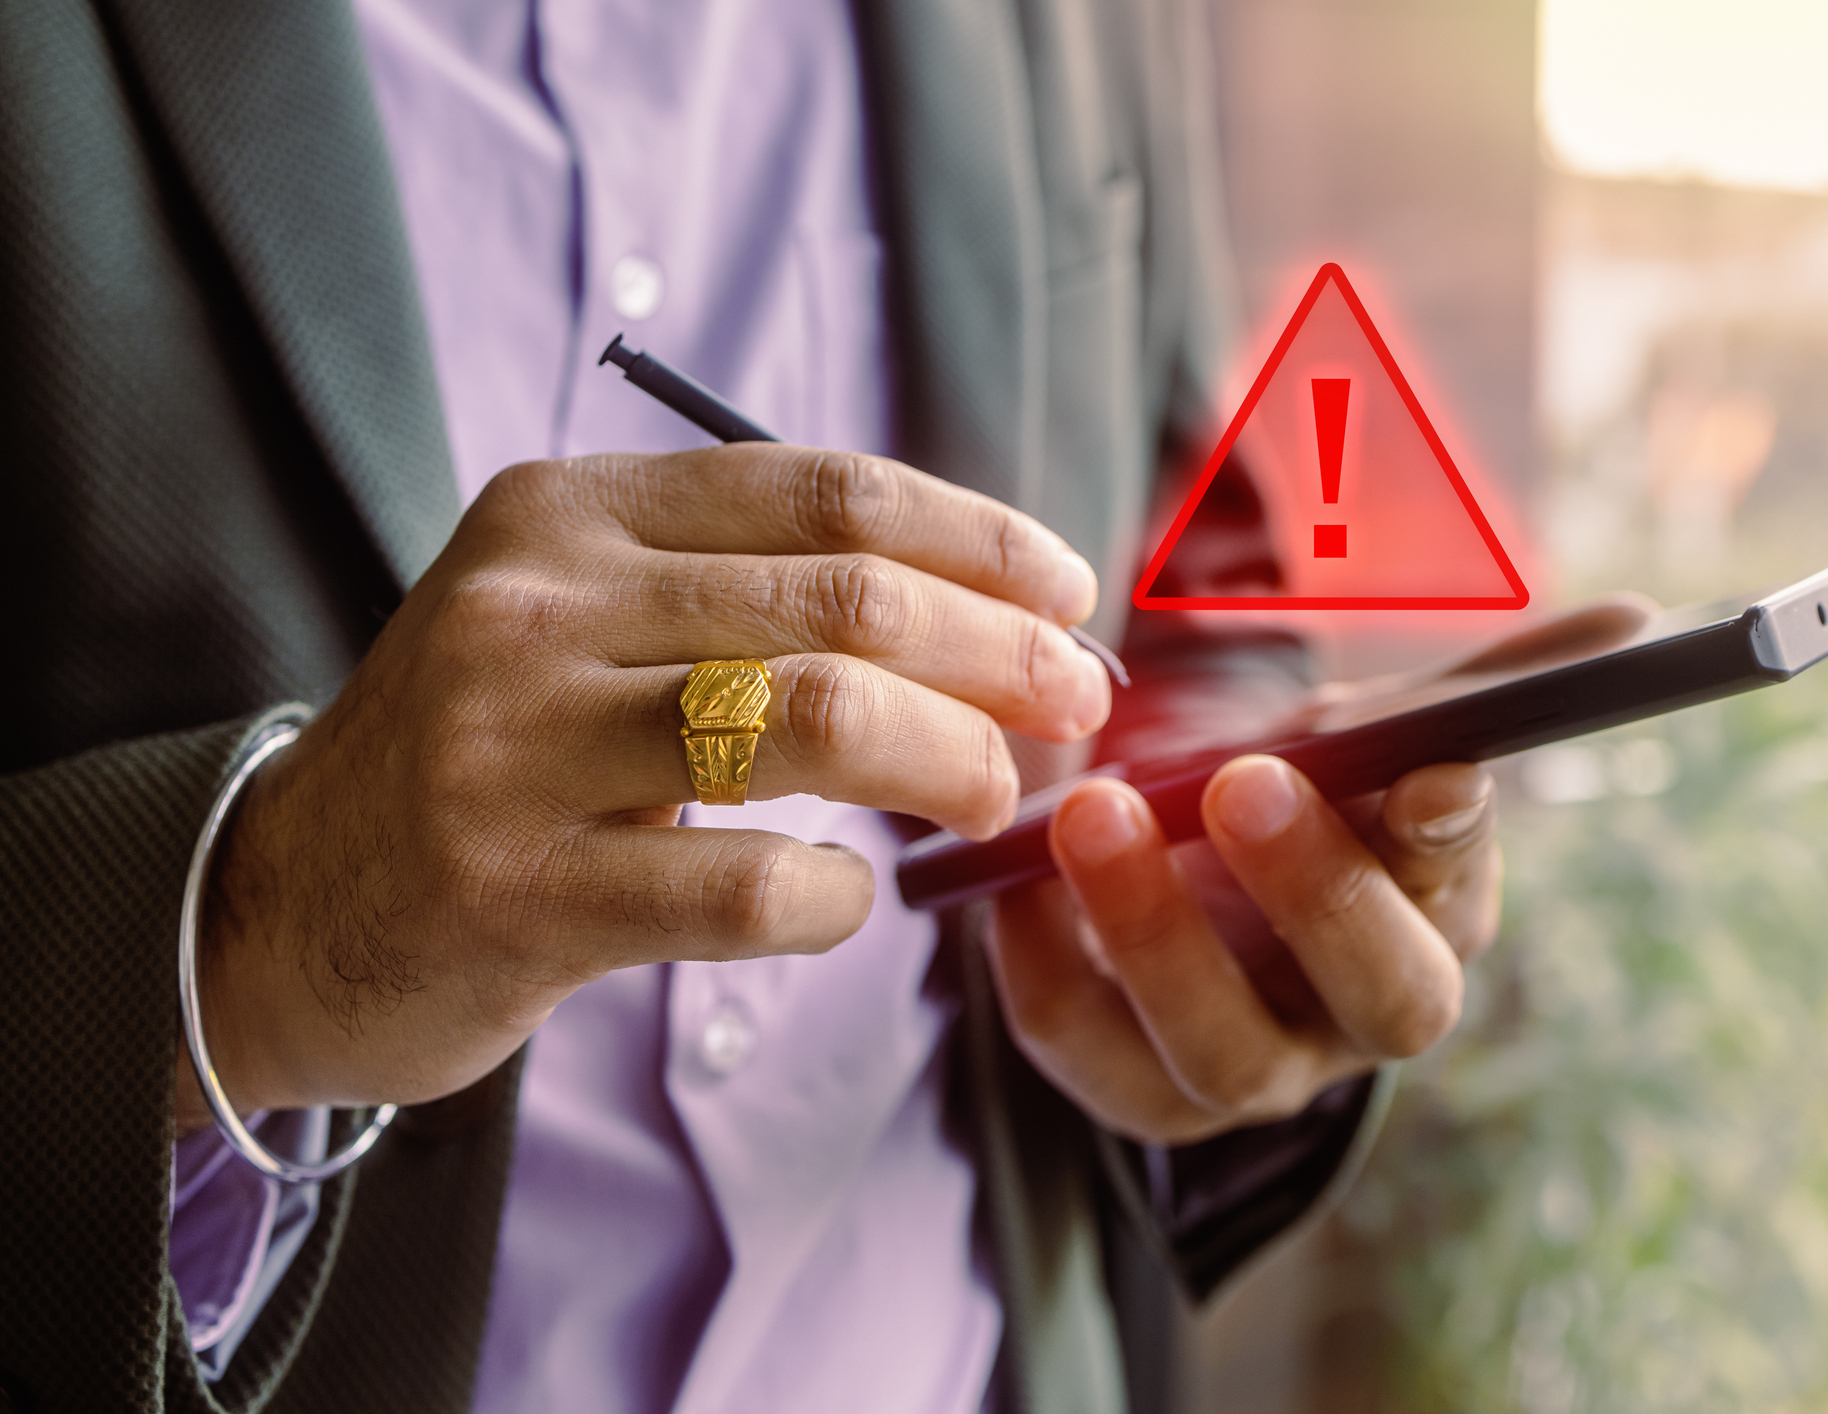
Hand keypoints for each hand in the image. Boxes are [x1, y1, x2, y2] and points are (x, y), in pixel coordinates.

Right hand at [178, 447, 1111, 1125]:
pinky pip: (744, 883)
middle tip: (1074, 705)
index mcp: (567, 510)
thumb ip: (746, 591)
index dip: (976, 538)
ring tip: (991, 794)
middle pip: (845, 600)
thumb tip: (994, 613)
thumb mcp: (583, 619)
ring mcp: (514, 747)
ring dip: (949, 759)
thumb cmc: (494, 755)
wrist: (286, 903)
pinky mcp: (515, 891)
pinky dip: (836, 897)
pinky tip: (849, 898)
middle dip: (999, 653)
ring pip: (814, 718)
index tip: (1068, 592)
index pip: (824, 489)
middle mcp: (535, 605)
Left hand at [986, 598, 1656, 1144]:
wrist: (1184, 875)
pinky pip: (1084, 1049)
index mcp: (1435, 918)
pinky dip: (1040, 967)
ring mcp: (1250, 1070)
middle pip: (1377, 997)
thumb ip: (1478, 689)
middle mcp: (1358, 1017)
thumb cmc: (1298, 794)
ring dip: (1155, 934)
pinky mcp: (1132, 1091)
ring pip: (1222, 1048)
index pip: (1463, 896)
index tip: (1429, 765)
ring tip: (1092, 812)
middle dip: (1316, 891)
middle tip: (1246, 779)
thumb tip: (1635, 624)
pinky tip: (1006, 878)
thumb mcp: (1373, 735)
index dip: (1450, 838)